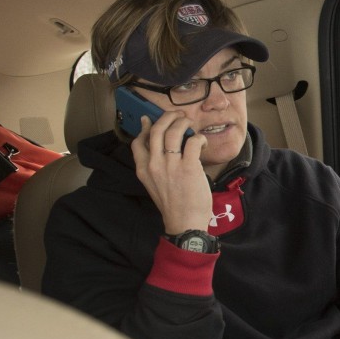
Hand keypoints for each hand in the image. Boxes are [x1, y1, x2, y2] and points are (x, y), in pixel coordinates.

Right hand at [129, 113, 212, 234]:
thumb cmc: (174, 205)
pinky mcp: (189, 167)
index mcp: (143, 170)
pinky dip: (199, 138)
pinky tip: (202, 142)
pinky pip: (193, 141)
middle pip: (156, 130)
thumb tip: (161, 148)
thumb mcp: (155, 185)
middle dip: (167, 117)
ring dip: (183, 123)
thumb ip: (155, 167)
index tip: (150, 119)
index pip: (138, 142)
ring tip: (189, 123)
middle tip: (177, 115)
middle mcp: (154, 165)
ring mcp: (171, 165)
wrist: (184, 222)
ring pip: (173, 132)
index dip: (144, 127)